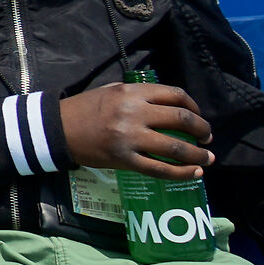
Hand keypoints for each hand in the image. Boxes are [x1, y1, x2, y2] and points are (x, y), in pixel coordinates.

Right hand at [59, 81, 214, 179]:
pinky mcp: (124, 159)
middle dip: (202, 129)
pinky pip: (160, 169)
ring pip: (176, 147)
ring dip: (198, 154)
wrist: (57, 129)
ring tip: (206, 158)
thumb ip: (139, 95)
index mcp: (131, 92)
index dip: (194, 107)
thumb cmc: (85, 109)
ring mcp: (130, 138)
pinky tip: (194, 173)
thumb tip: (170, 107)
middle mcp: (133, 113)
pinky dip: (182, 173)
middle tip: (207, 138)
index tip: (198, 116)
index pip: (175, 95)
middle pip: (181, 119)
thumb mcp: (112, 91)